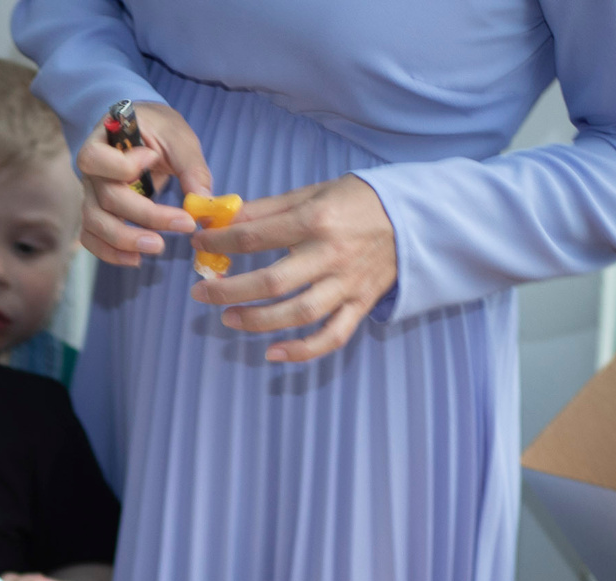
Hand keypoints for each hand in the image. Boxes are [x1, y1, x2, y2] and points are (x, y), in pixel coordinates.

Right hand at [75, 101, 205, 266]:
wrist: (143, 131)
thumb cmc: (157, 129)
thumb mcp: (177, 137)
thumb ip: (190, 166)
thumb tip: (203, 202)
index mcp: (102, 142)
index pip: (94, 158)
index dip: (122, 166)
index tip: (153, 157)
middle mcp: (91, 172)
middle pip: (106, 199)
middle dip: (143, 216)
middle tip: (181, 225)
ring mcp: (91, 195)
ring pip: (95, 224)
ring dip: (124, 241)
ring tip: (156, 248)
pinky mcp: (98, 214)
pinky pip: (92, 238)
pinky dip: (110, 253)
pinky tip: (135, 259)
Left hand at [196, 174, 397, 362]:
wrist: (416, 216)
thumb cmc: (359, 201)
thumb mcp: (315, 192)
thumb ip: (269, 208)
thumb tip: (224, 217)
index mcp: (317, 219)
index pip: (257, 236)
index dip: (221, 242)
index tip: (199, 243)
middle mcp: (332, 254)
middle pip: (272, 282)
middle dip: (229, 289)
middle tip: (200, 292)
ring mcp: (348, 283)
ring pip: (299, 313)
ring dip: (258, 321)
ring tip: (228, 318)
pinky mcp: (362, 304)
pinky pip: (332, 336)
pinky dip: (302, 351)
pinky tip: (273, 354)